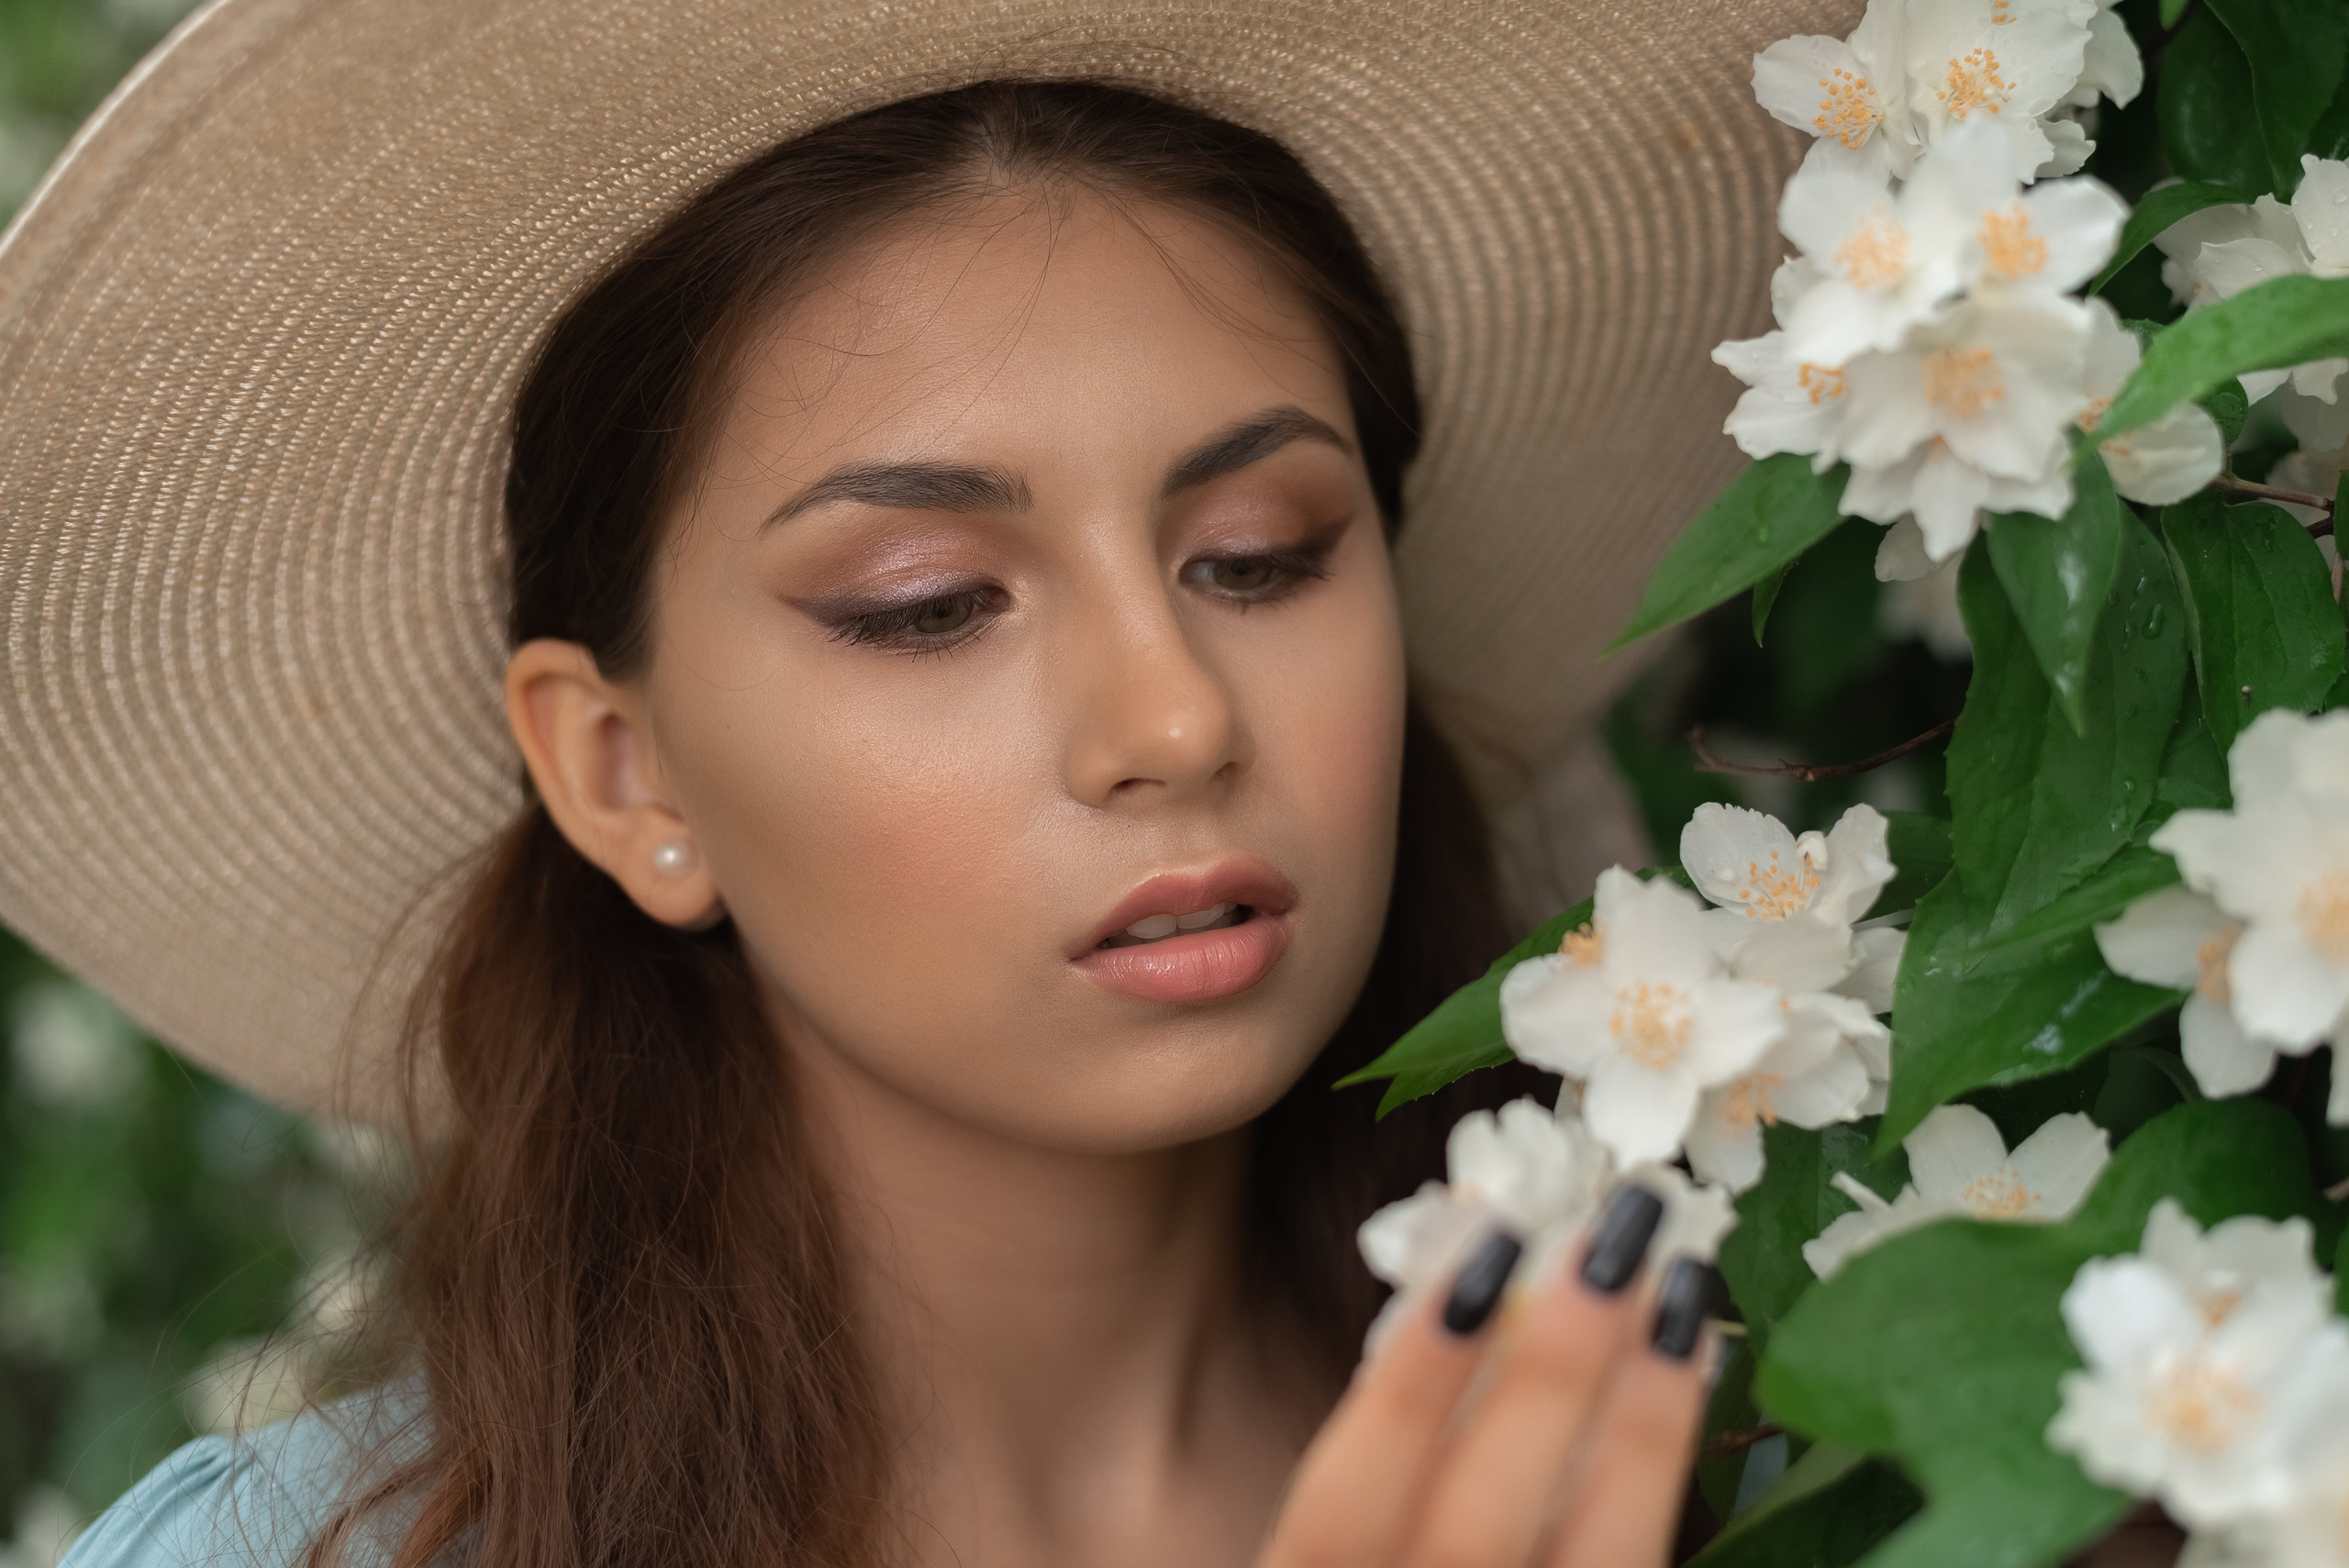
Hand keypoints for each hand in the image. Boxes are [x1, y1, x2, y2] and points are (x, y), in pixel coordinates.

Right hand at [1261, 1186, 1716, 1567]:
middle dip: (1550, 1376)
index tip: (1481, 1248)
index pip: (1345, 1514)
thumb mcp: (1332, 1552)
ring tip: (1682, 1293)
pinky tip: (1691, 1382)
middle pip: (1479, 1533)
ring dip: (1642, 1427)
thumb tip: (1471, 1307)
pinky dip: (1663, 1480)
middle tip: (1616, 1232)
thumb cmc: (1373, 1567)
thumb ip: (1372, 1484)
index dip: (1406, 1388)